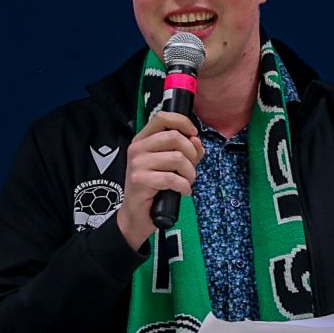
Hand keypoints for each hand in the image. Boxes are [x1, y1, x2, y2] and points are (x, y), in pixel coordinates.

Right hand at [115, 111, 204, 249]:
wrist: (136, 214)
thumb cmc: (154, 187)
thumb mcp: (171, 165)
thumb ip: (186, 150)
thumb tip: (196, 141)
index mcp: (143, 139)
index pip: (162, 117)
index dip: (182, 122)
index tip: (193, 135)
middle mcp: (137, 148)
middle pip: (174, 137)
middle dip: (191, 154)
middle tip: (191, 168)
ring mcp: (137, 164)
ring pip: (177, 158)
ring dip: (190, 173)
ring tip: (186, 182)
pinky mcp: (140, 180)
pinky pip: (172, 178)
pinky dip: (184, 186)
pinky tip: (183, 191)